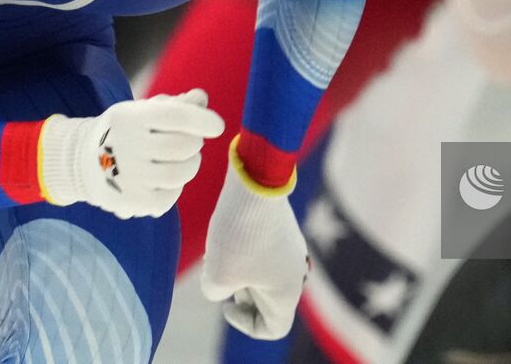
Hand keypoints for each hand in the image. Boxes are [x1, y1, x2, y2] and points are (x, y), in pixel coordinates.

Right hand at [38, 89, 223, 218]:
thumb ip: (175, 104)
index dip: (203, 120)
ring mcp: (127, 176)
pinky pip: (170, 197)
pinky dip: (174, 188)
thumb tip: (200, 98)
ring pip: (181, 173)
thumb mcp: (144, 111)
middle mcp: (126, 145)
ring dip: (189, 165)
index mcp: (130, 117)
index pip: (177, 116)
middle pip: (184, 145)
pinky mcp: (130, 202)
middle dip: (194, 143)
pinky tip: (163, 180)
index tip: (217, 126)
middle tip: (188, 143)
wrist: (83, 161)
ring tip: (180, 161)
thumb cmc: (126, 131)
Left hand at [201, 136, 308, 340]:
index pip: (273, 328)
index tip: (228, 302)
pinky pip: (262, 253)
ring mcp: (290, 247)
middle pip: (265, 299)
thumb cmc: (238, 234)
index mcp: (286, 291)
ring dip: (237, 270)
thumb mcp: (215, 276)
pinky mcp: (281, 228)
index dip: (246, 324)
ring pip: (262, 274)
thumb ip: (215, 291)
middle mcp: (295, 271)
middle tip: (221, 274)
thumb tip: (221, 279)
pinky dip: (242, 251)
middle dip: (237, 292)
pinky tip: (226, 233)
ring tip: (219, 251)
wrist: (255, 182)